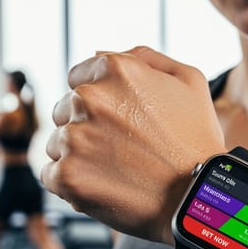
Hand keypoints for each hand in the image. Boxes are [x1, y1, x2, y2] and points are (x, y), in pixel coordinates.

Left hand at [42, 47, 225, 243]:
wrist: (196, 196)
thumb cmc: (196, 140)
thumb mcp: (188, 81)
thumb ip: (144, 58)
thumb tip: (98, 52)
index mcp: (113, 69)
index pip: (78, 78)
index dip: (100, 102)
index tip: (120, 122)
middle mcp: (88, 98)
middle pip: (65, 110)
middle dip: (86, 127)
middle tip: (123, 149)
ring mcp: (74, 137)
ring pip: (57, 143)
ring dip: (78, 156)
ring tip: (116, 170)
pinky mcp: (66, 175)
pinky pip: (51, 175)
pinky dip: (72, 183)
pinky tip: (104, 185)